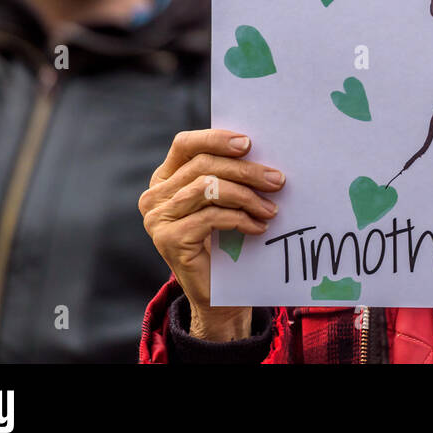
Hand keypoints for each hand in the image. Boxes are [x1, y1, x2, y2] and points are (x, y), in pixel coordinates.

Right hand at [138, 129, 284, 340]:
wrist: (217, 294)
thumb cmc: (223, 240)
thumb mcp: (222, 202)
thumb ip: (226, 176)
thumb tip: (258, 149)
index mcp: (164, 179)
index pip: (184, 144)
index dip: (215, 139)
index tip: (248, 144)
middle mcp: (154, 196)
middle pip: (203, 166)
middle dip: (245, 171)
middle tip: (277, 181)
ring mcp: (158, 219)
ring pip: (208, 189)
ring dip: (247, 196)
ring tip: (270, 208)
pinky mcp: (168, 239)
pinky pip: (211, 217)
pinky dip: (240, 219)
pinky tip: (257, 227)